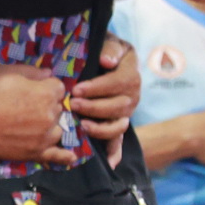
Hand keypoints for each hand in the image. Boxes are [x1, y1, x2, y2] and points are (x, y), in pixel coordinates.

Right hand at [0, 64, 71, 164]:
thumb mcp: (7, 73)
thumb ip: (32, 71)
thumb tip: (49, 73)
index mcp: (48, 92)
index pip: (58, 88)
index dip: (44, 87)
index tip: (31, 90)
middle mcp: (52, 114)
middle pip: (58, 108)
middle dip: (46, 106)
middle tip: (24, 107)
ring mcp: (46, 135)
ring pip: (58, 129)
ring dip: (50, 126)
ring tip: (31, 126)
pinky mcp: (36, 152)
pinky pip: (56, 156)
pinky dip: (64, 156)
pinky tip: (71, 157)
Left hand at [72, 37, 140, 164]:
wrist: (107, 58)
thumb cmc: (104, 50)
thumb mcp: (109, 42)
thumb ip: (110, 49)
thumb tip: (108, 62)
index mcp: (130, 75)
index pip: (119, 83)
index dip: (98, 88)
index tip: (76, 89)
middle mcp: (132, 96)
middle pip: (118, 107)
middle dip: (94, 107)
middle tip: (73, 104)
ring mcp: (125, 113)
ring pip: (118, 125)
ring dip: (100, 128)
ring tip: (81, 125)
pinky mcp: (117, 124)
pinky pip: (119, 141)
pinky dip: (115, 152)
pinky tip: (110, 163)